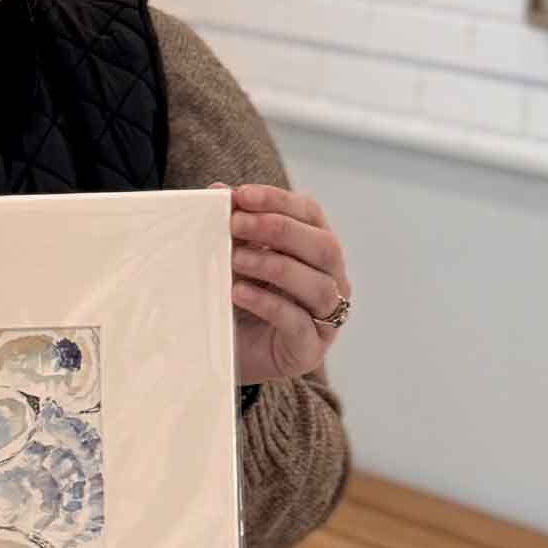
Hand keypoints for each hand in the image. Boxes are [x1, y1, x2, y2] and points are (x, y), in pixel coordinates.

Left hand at [217, 183, 350, 384]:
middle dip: (278, 229)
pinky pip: (298, 322)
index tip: (242, 194)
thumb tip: (217, 192)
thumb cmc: (235, 302)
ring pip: (317, 284)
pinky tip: (241, 292)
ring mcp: (326, 316)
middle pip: (322, 246)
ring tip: (236, 258)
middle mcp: (330, 279)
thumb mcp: (232, 260)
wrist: (223, 356)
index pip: (310, 214)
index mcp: (315, 249)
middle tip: (237, 224)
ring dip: (274, 266)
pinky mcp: (309, 348)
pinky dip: (269, 304)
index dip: (279, 201)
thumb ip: (232, 229)